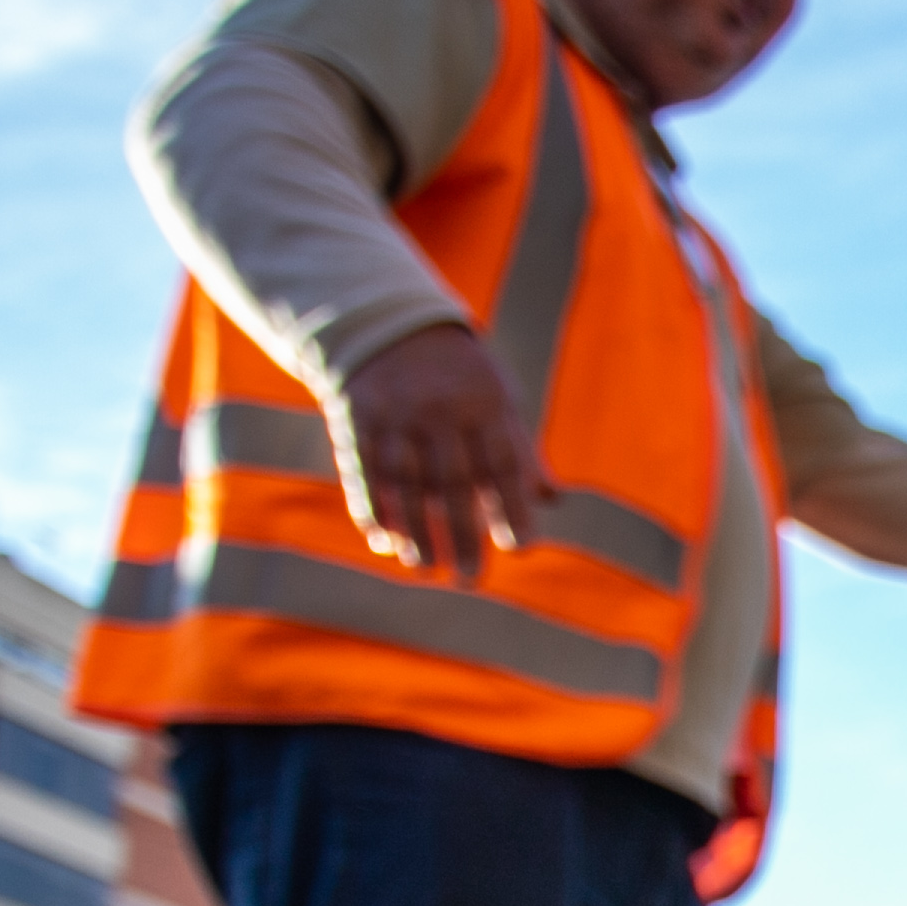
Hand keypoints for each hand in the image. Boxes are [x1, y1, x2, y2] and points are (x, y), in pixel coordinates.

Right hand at [333, 324, 549, 579]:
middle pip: (452, 482)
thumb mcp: (497, 397)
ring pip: (404, 482)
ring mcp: (395, 412)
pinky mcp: (354, 414)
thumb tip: (552, 500)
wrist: (388, 324)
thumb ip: (520, 448)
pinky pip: (362, 469)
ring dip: (414, 530)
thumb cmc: (460, 375)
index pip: (502, 463)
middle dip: (461, 535)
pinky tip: (384, 540)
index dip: (511, 507)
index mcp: (485, 402)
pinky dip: (373, 507)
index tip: (519, 550)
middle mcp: (440, 408)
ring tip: (425, 570)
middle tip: (469, 581)